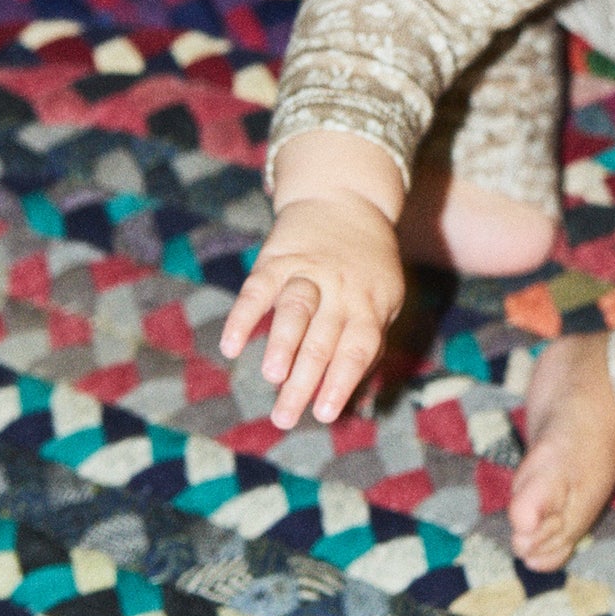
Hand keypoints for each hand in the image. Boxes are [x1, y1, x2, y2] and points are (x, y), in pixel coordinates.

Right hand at [218, 188, 404, 430]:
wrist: (346, 198)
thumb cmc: (366, 267)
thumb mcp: (384, 299)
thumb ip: (369, 345)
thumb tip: (361, 404)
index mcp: (370, 304)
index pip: (357, 349)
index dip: (341, 382)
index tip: (324, 415)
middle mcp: (341, 288)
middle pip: (323, 339)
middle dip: (303, 381)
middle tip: (284, 418)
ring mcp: (308, 271)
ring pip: (295, 309)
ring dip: (282, 343)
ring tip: (271, 376)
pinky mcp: (277, 257)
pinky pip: (257, 287)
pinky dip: (243, 316)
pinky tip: (230, 346)